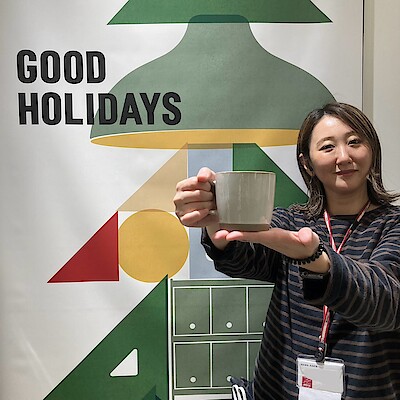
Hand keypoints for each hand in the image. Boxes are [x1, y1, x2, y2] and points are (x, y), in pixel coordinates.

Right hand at [174, 167, 217, 227]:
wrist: (213, 208)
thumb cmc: (208, 193)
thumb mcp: (209, 178)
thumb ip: (205, 173)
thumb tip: (201, 178)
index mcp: (181, 186)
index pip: (195, 182)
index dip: (206, 185)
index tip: (209, 188)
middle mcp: (178, 198)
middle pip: (198, 194)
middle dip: (209, 196)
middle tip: (211, 198)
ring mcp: (179, 210)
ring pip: (197, 205)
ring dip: (208, 205)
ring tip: (210, 205)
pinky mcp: (184, 220)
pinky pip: (191, 217)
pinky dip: (200, 214)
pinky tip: (206, 211)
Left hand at [212, 226, 329, 272]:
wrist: (305, 251)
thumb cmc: (307, 244)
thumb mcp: (309, 241)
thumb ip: (307, 237)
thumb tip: (305, 236)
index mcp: (274, 238)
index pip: (256, 236)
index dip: (243, 235)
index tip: (230, 235)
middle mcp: (266, 238)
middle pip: (245, 236)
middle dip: (231, 236)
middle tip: (217, 235)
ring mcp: (264, 237)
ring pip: (245, 234)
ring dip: (231, 232)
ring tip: (217, 230)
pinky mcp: (264, 234)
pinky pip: (249, 230)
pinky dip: (238, 228)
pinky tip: (230, 223)